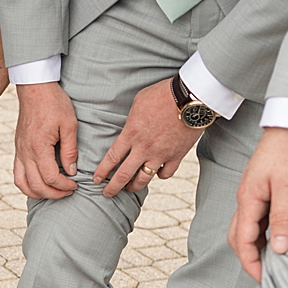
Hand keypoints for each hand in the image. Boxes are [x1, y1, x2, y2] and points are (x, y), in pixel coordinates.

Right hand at [13, 82, 78, 198]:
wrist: (35, 88)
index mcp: (38, 146)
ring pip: (22, 184)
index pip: (51, 177)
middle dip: (54, 193)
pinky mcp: (17, 149)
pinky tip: (39, 184)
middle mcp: (25, 152)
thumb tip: (71, 171)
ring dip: (37, 193)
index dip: (64, 185)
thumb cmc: (54, 103)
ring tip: (52, 192)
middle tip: (68, 191)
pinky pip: (17, 174)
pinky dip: (27, 184)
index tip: (75, 184)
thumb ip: (70, 150)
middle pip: (36, 185)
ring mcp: (19, 152)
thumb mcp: (69, 124)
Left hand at [93, 78, 202, 196]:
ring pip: (143, 179)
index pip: (111, 158)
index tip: (96, 179)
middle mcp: (144, 148)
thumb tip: (128, 128)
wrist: (190, 97)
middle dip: (112, 188)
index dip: (102, 171)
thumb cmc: (163, 94)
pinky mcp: (177, 156)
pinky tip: (157, 173)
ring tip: (130, 188)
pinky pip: (165, 174)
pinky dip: (160, 175)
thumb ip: (131, 120)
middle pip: (124, 175)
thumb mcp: (138, 102)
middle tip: (107, 194)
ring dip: (134, 186)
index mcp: (131, 134)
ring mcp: (161, 154)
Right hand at [228, 126, 287, 281]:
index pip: (242, 241)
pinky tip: (276, 238)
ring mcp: (252, 194)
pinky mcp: (262, 189)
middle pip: (237, 238)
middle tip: (265, 276)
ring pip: (245, 228)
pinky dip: (262, 234)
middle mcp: (245, 199)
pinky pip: (256, 218)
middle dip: (248, 259)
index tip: (263, 281)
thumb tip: (280, 249)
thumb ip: (284, 218)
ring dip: (254, 247)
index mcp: (248, 200)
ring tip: (271, 261)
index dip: (251, 263)